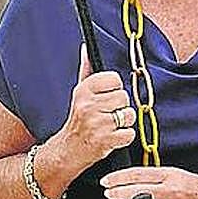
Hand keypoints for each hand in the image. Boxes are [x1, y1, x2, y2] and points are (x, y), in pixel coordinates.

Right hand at [54, 44, 135, 166]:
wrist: (68, 150)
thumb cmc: (78, 119)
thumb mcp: (79, 93)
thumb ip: (86, 70)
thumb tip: (87, 48)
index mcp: (84, 90)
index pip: (115, 79)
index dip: (114, 89)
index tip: (106, 98)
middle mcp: (89, 105)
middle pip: (124, 97)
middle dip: (119, 107)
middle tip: (107, 114)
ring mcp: (97, 123)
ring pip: (129, 115)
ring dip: (123, 123)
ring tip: (110, 126)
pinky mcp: (105, 141)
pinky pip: (129, 134)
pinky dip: (124, 137)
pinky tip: (112, 137)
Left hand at [100, 166, 197, 198]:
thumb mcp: (180, 173)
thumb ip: (157, 176)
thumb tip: (132, 179)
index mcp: (172, 175)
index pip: (138, 174)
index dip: (118, 177)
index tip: (107, 180)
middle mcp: (171, 192)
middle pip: (135, 192)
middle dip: (116, 193)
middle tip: (108, 192)